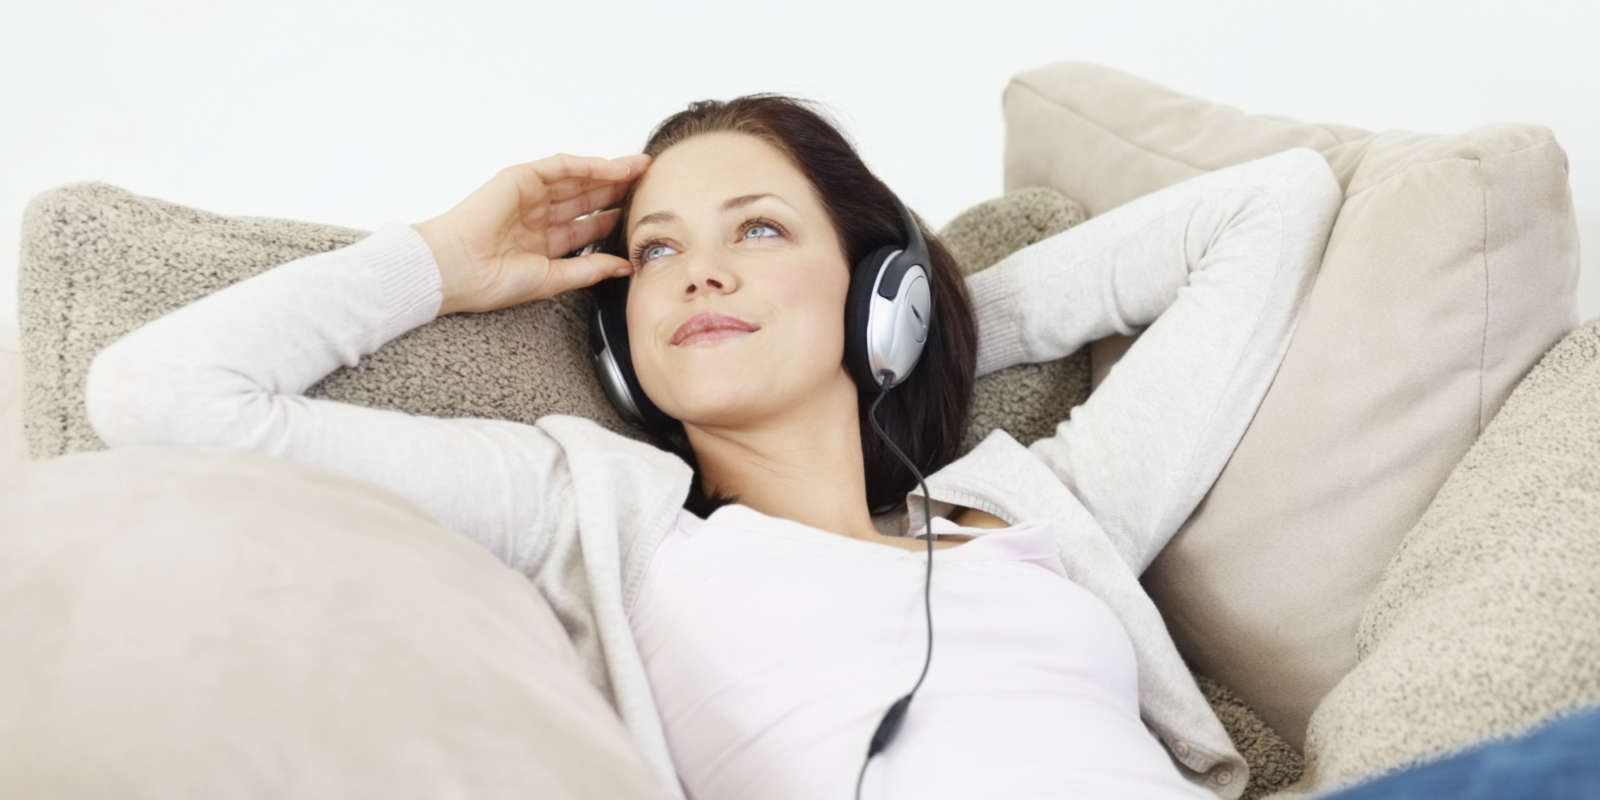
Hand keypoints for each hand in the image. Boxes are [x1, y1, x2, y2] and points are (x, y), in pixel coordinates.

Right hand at [412, 152, 650, 315]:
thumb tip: (625, 267)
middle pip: (588, 198)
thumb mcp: (554, 278)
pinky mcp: (520, 178)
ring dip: (610, 173)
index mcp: (544, 242)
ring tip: (642, 169)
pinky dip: (589, 166)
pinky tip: (614, 168)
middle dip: (619, 191)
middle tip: (652, 184)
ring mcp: (529, 195)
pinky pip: (562, 167)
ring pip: (579, 179)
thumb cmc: (492, 282)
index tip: (646, 218)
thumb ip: (590, 270)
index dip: (615, 219)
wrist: (457, 271)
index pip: (588, 226)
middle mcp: (538, 216)